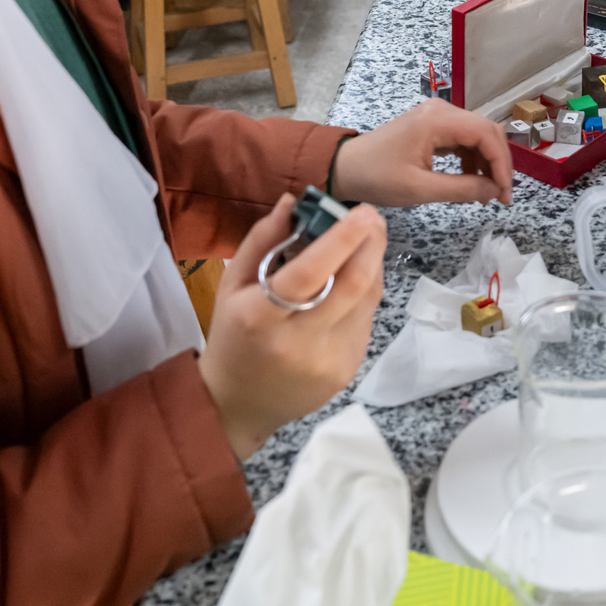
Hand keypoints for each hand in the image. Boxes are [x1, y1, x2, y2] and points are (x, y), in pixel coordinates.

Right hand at [198, 194, 386, 459]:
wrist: (240, 405)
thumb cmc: (233, 336)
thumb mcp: (232, 286)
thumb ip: (261, 241)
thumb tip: (292, 201)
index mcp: (261, 318)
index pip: (309, 274)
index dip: (340, 239)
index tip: (362, 212)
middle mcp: (299, 343)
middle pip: (352, 286)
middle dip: (371, 245)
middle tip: (373, 219)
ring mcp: (328, 362)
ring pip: (366, 301)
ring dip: (372, 265)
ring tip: (365, 243)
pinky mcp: (347, 372)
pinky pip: (365, 320)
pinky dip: (364, 294)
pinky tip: (352, 282)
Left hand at [329, 97, 513, 206]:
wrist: (345, 168)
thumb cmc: (377, 177)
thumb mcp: (420, 189)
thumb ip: (463, 189)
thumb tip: (495, 191)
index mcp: (438, 120)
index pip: (486, 135)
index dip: (502, 164)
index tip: (505, 193)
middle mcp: (441, 110)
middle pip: (487, 131)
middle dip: (499, 163)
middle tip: (502, 195)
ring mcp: (436, 116)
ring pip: (477, 135)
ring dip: (487, 162)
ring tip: (487, 193)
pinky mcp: (432, 125)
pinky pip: (463, 138)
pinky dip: (472, 159)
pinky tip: (471, 181)